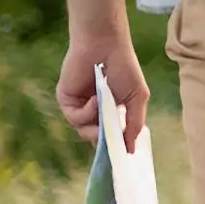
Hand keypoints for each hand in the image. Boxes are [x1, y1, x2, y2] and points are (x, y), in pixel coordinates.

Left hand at [57, 34, 148, 154]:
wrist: (105, 45)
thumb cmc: (124, 67)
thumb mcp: (137, 97)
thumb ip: (134, 124)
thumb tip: (131, 150)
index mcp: (111, 111)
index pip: (110, 136)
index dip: (114, 147)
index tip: (120, 157)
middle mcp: (94, 111)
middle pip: (96, 139)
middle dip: (105, 141)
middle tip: (112, 140)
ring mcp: (79, 107)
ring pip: (85, 131)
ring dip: (96, 124)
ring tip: (106, 108)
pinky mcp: (66, 101)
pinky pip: (75, 118)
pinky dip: (87, 112)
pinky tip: (96, 99)